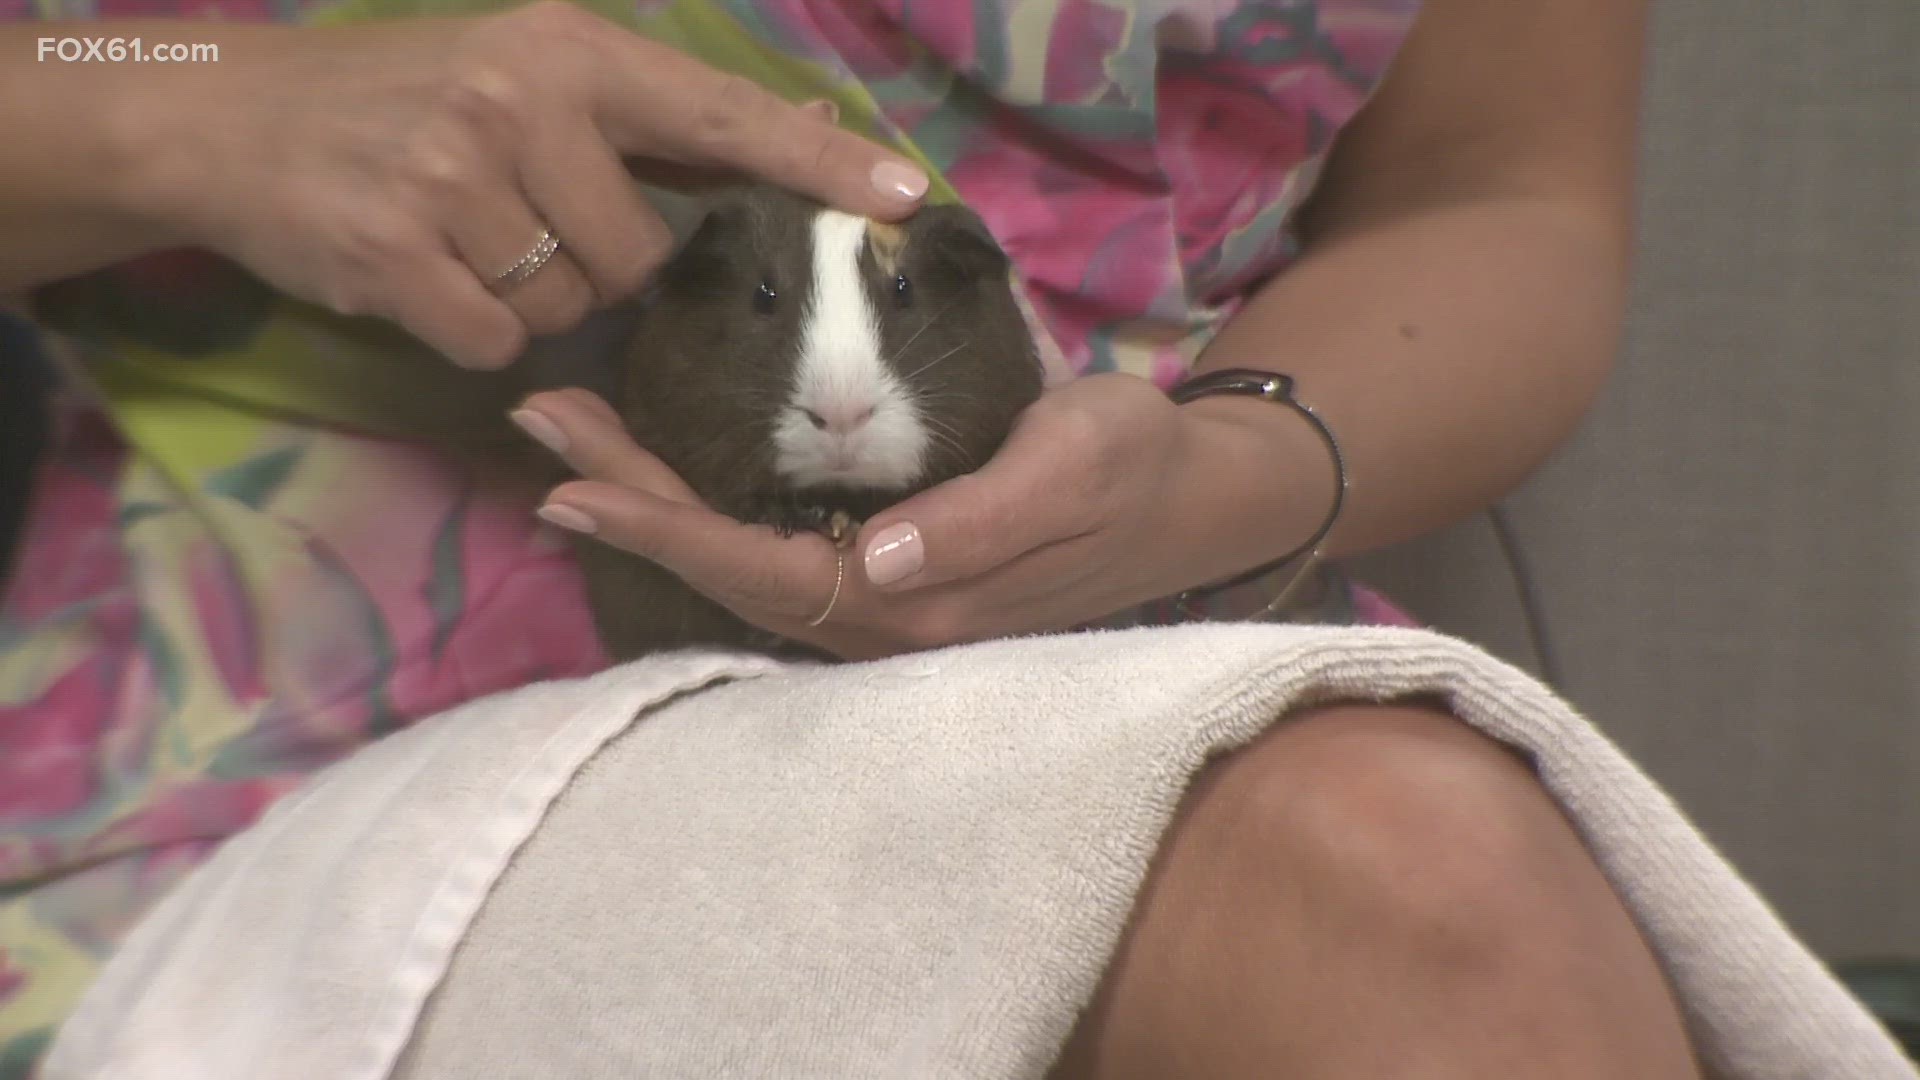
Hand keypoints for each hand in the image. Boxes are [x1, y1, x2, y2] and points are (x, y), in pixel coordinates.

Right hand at [134, 2, 927, 368]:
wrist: (232, 122)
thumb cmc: (404, 97)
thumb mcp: (532, 73)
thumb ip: (662, 118)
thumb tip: (809, 129)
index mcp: (567, 50)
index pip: (720, 115)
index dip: (815, 168)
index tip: (903, 199)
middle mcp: (519, 102)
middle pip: (642, 256)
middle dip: (603, 265)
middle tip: (524, 220)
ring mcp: (453, 177)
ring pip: (573, 305)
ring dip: (535, 297)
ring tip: (466, 237)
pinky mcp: (398, 253)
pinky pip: (500, 341)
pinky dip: (474, 330)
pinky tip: (427, 275)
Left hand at [515, 373, 1316, 660]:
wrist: (1193, 497)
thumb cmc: (1134, 469)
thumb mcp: (1074, 468)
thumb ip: (983, 520)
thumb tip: (880, 556)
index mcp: (918, 601)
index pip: (760, 569)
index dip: (663, 529)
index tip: (575, 482)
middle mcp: (884, 617)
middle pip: (726, 568)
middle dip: (630, 501)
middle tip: (543, 422)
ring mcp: (883, 602)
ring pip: (740, 561)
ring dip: (654, 502)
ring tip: (576, 438)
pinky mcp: (889, 574)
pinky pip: (771, 549)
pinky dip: (704, 509)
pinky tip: (665, 472)